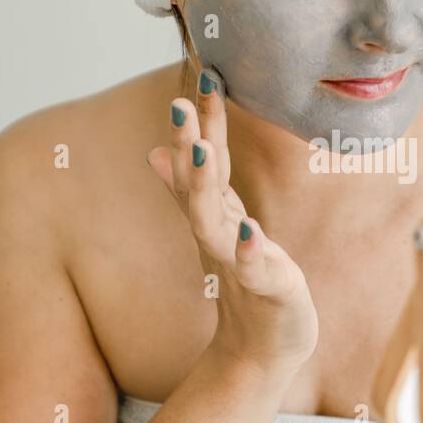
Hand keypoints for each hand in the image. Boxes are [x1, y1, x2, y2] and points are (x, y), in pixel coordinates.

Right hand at [147, 69, 318, 376]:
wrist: (262, 350)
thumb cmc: (247, 285)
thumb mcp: (221, 230)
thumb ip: (192, 191)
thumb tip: (158, 152)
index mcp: (217, 215)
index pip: (206, 161)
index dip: (204, 120)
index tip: (207, 71)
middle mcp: (220, 234)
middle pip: (198, 186)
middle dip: (188, 145)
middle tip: (179, 106)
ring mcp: (238, 263)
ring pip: (214, 222)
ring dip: (204, 187)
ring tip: (199, 151)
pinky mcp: (265, 291)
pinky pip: (254, 269)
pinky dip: (248, 251)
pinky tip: (250, 233)